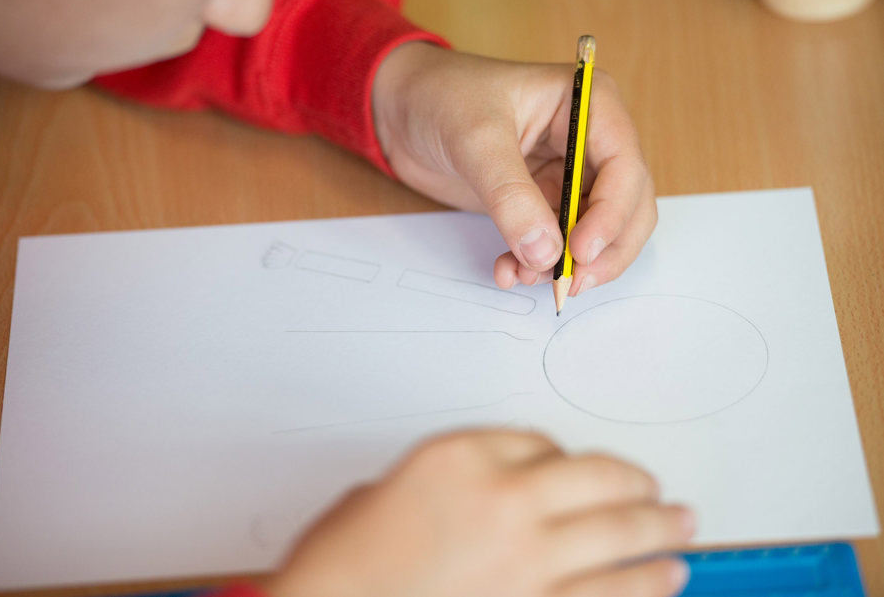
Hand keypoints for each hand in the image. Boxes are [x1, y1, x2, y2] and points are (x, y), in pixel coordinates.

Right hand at [262, 429, 693, 596]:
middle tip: (661, 493)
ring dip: (659, 537)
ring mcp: (524, 563)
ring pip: (618, 539)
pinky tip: (664, 581)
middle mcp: (502, 501)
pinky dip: (643, 589)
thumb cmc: (341, 566)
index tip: (584, 469)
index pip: (541, 442)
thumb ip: (453, 483)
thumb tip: (498, 495)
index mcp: (460, 458)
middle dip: (639, 488)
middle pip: (599, 481)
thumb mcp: (384, 493)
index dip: (569, 457)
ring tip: (682, 532)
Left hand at [373, 43, 656, 294]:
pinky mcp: (541, 202)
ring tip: (527, 276)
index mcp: (589, 103)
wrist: (400, 110)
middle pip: (627, 206)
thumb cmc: (441, 97)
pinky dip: (538, 264)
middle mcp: (588, 140)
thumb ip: (511, 196)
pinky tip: (508, 270)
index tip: (580, 251)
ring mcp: (567, 174)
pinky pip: (556, 244)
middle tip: (570, 282)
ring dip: (569, 264)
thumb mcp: (475, 140)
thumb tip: (546, 252)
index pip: (625, 166)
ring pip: (596, 233)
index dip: (612, 214)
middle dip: (604, 250)